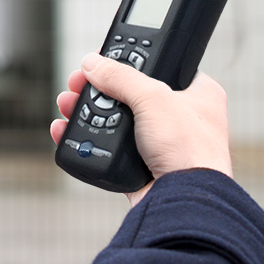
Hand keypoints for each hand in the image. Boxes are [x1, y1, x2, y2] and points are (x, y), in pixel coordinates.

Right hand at [51, 53, 231, 205]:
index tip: (101, 60)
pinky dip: (86, 140)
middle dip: (98, 89)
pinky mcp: (141, 167)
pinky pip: (107, 148)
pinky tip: (66, 130)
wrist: (185, 203)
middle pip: (130, 93)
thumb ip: (120, 77)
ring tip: (66, 105)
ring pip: (116, 121)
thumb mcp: (153, 98)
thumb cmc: (190, 150)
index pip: (160, 66)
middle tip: (76, 84)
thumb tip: (93, 63)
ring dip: (86, 112)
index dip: (128, 61)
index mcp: (197, 94)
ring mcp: (160, 144)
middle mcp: (180, 118)